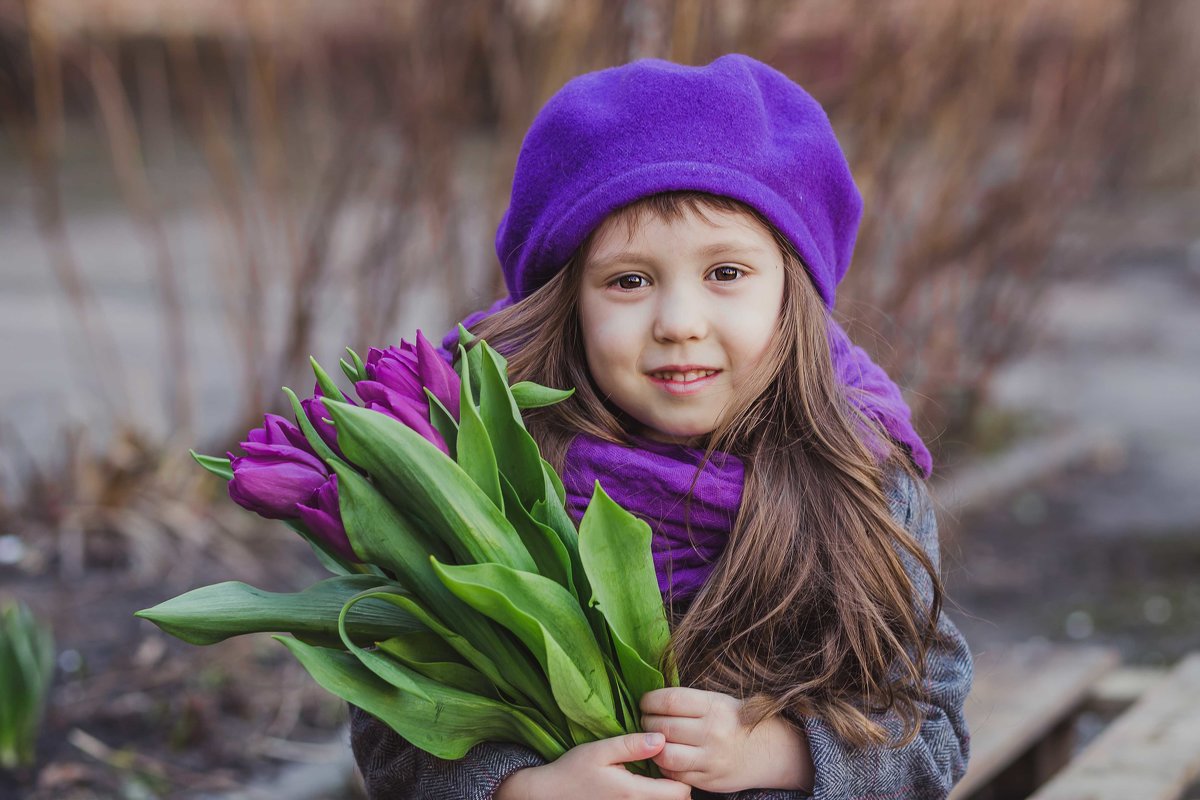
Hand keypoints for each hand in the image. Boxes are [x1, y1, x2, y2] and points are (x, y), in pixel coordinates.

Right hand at [494, 732, 692, 799]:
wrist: (548, 795)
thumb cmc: (572, 770)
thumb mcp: (600, 751)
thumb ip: (632, 745)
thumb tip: (662, 739)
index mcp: (633, 793)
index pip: (679, 793)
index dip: (681, 776)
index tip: (669, 761)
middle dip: (676, 787)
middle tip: (664, 768)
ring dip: (663, 795)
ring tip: (653, 778)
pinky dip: (650, 799)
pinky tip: (639, 789)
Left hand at [640, 687, 813, 793]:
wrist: (769, 751)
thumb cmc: (735, 721)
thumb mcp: (719, 702)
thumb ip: (690, 701)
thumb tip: (652, 698)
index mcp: (715, 706)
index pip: (670, 700)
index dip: (650, 700)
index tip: (645, 702)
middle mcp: (713, 732)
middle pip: (664, 726)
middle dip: (647, 722)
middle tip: (645, 720)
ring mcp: (711, 758)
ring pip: (666, 754)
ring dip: (652, 746)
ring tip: (652, 739)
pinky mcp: (709, 779)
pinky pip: (675, 774)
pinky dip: (664, 765)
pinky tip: (664, 755)